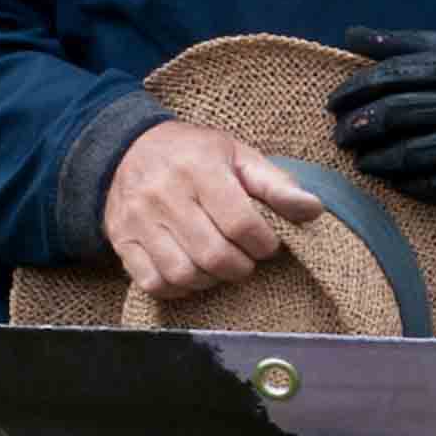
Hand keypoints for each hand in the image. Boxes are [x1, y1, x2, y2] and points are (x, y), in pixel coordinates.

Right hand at [103, 120, 327, 300]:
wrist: (127, 147)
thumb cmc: (193, 154)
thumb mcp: (238, 155)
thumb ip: (276, 184)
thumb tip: (313, 209)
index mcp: (199, 169)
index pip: (241, 224)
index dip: (264, 244)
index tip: (268, 244)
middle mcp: (164, 195)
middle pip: (213, 255)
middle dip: (241, 266)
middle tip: (246, 259)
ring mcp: (138, 220)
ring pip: (183, 273)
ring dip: (211, 280)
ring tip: (220, 265)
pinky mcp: (121, 240)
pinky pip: (152, 282)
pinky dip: (178, 288)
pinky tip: (192, 273)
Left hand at [329, 31, 435, 201]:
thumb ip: (402, 42)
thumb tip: (349, 35)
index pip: (389, 77)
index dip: (354, 90)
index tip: (334, 102)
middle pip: (396, 115)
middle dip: (359, 127)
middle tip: (339, 135)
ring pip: (412, 153)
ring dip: (377, 159)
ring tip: (361, 160)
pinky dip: (408, 185)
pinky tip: (392, 180)